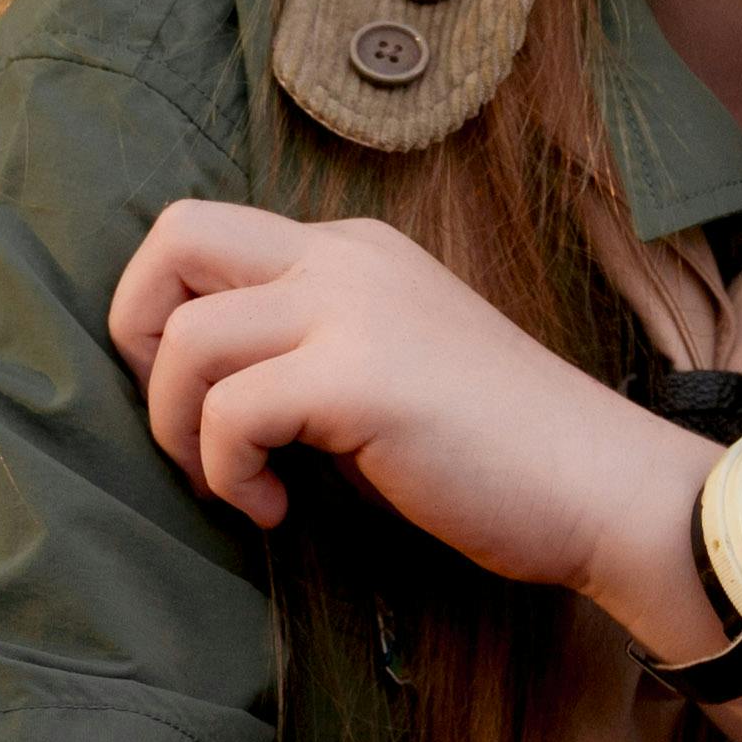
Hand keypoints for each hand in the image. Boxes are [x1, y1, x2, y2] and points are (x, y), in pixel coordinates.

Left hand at [107, 201, 709, 625]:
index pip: (203, 233)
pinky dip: (229, 471)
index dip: (165, 315)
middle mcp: (348, 257)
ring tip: (240, 485)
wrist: (603, 485)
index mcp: (353, 248)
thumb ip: (307, 349)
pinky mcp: (361, 377)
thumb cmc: (498, 453)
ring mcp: (356, 309)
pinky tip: (277, 509)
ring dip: (182, 429)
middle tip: (182, 426)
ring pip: (188, 338)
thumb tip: (199, 387)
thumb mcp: (388, 368)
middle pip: (174, 238)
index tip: (200, 403)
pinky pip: (232, 411)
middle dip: (137, 337)